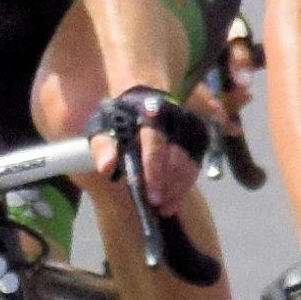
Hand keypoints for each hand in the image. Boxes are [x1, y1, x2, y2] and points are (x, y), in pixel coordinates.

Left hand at [86, 82, 214, 231]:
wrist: (142, 93)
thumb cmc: (120, 115)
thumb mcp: (103, 125)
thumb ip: (102, 146)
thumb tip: (106, 167)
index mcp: (148, 113)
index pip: (154, 143)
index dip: (153, 171)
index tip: (151, 197)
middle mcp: (173, 118)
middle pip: (176, 157)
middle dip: (167, 185)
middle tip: (156, 204)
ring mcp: (189, 128)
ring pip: (189, 163)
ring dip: (178, 189)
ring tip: (163, 206)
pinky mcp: (197, 137)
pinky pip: (195, 165)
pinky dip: (185, 186)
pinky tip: (173, 201)